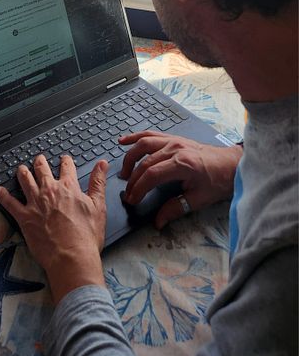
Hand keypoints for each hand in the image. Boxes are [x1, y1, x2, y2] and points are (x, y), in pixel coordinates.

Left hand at [0, 154, 108, 303]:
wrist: (72, 258)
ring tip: (21, 169)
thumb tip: (102, 164)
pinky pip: (10, 203)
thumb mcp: (99, 207)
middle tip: (39, 159)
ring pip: (25, 180)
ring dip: (22, 172)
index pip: (66, 167)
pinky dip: (3, 195)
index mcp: (68, 188)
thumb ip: (98, 183)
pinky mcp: (24, 217)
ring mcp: (35, 203)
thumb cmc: (86, 237)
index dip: (65, 161)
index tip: (64, 159)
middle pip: (42, 169)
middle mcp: (50, 191)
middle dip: (40, 162)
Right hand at [119, 130, 242, 229]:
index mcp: (182, 163)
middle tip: (127, 193)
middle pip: (145, 161)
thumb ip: (175, 209)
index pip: (151, 175)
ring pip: (143, 144)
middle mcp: (175, 148)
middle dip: (132, 179)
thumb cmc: (219, 180)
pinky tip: (124, 141)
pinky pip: (151, 134)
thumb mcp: (199, 199)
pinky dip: (135, 137)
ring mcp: (174, 140)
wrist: (232, 164)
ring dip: (130, 157)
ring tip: (123, 173)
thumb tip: (158, 221)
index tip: (132, 199)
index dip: (138, 188)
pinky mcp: (174, 138)